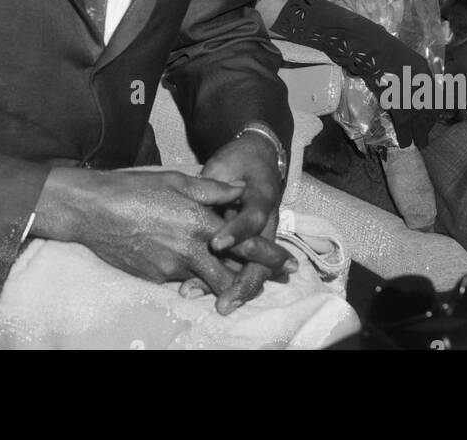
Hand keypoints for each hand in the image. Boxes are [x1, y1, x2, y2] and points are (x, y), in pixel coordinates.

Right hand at [32, 168, 259, 300]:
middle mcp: (190, 249)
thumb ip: (212, 189)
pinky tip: (187, 262)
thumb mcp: (177, 181)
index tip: (287, 263)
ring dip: (220, 277)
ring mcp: (172, 268)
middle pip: (232, 276)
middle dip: (252, 280)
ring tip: (229, 274)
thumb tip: (239, 190)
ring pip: (206, 279)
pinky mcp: (155, 278)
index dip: (269, 256)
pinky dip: (191, 273)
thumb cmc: (134, 188)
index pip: (245, 245)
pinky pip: (181, 278)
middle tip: (269, 280)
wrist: (93, 210)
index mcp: (200, 221)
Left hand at [196, 133, 295, 313]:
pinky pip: (241, 269)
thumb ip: (215, 182)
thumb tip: (203, 196)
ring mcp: (260, 239)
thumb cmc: (236, 163)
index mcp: (262, 197)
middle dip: (245, 282)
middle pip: (262, 259)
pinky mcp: (249, 248)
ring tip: (218, 305)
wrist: (253, 162)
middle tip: (225, 301)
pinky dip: (224, 284)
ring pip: (254, 270)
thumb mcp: (225, 164)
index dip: (238, 231)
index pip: (254, 217)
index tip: (216, 244)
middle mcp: (266, 223)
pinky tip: (200, 292)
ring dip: (236, 289)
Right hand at [271, 0, 436, 147]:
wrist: (365, 45)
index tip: (430, 120)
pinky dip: (404, 134)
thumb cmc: (373, 45)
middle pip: (429, 108)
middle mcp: (422, 80)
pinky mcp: (400, 103)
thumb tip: (399, 85)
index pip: (433, 93)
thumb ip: (401, 71)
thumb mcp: (394, 56)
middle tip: (426, 137)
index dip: (432, 110)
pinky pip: (404, 123)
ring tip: (419, 144)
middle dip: (427, 124)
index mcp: (422, 67)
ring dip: (419, 133)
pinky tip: (405, 142)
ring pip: (419, 118)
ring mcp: (413, 91)